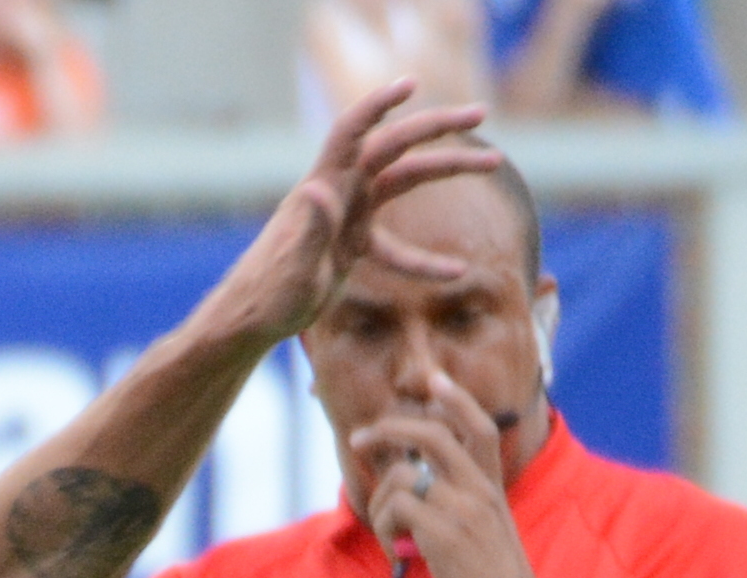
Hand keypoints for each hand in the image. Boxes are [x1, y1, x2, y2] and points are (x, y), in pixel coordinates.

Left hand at [216, 79, 496, 343]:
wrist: (251, 322)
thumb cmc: (267, 295)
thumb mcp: (293, 266)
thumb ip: (308, 228)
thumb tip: (317, 187)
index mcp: (323, 187)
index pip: (351, 132)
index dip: (378, 105)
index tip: (410, 86)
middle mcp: (340, 192)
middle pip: (394, 146)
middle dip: (437, 128)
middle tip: (481, 114)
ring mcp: (349, 217)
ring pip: (405, 181)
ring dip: (448, 169)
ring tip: (495, 161)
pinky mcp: (353, 246)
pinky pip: (396, 249)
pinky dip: (424, 260)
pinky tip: (457, 271)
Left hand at [354, 369, 536, 577]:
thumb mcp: (484, 531)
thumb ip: (458, 506)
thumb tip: (412, 496)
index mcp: (491, 486)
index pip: (481, 426)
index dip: (456, 399)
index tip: (433, 379)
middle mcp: (479, 487)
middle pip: (432, 434)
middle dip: (389, 428)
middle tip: (358, 439)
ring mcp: (462, 506)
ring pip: (402, 475)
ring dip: (381, 505)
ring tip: (391, 537)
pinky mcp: (443, 531)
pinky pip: (395, 508)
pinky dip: (384, 529)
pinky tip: (397, 554)